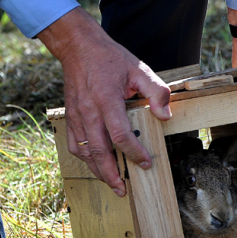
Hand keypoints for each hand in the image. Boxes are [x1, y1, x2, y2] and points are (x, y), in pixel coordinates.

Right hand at [37, 7, 170, 196]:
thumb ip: (156, 91)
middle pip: (99, 151)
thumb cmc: (110, 59)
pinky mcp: (70, 117)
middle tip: (124, 189)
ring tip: (113, 184)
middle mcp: (89, 111)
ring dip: (98, 171)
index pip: (120, 134)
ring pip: (85, 152)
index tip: (146, 163)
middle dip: (112, 174)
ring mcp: (76, 116)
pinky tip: (97, 167)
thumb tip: (165, 116)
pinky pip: (75, 145)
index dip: (134, 152)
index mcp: (107, 99)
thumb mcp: (139, 69)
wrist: (78, 47)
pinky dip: (85, 160)